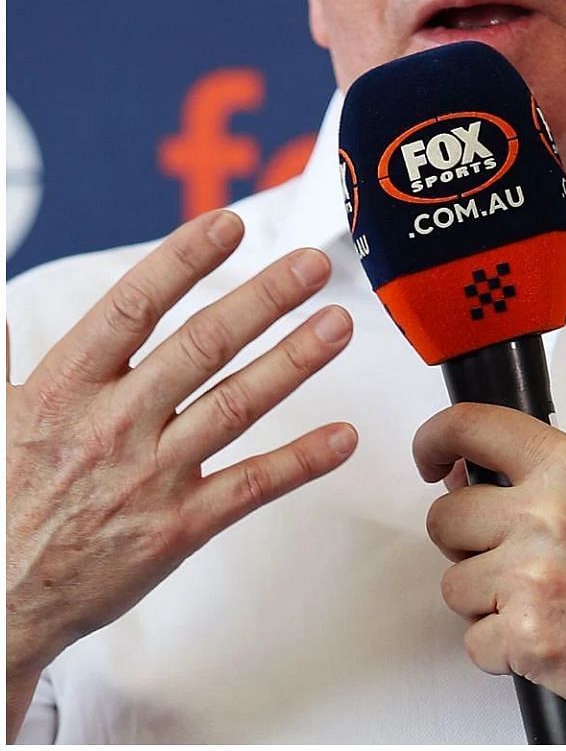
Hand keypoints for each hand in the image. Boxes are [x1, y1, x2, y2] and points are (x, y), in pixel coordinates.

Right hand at [6, 210, 356, 710]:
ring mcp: (148, 477)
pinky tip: (344, 436)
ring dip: (293, 362)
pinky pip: (250, 485)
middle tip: (313, 263)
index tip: (226, 224)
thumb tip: (5, 306)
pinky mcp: (177, 529)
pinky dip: (301, 461)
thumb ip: (0, 356)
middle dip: (263, 300)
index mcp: (62, 390)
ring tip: (340, 324)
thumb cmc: (0, 503)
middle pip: (199, 347)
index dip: (181, 262)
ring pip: (235, 406)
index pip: (130, 309)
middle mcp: (111, 427)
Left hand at [414, 403, 565, 741]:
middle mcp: (548, 513)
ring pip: (454, 587)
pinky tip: (551, 640)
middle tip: (508, 561)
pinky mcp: (528, 635)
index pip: (472, 428)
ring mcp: (533, 575)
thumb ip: (548, 486)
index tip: (431, 458)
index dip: (436, 441)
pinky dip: (505, 652)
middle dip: (466, 546)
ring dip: (488, 604)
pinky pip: (475, 644)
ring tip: (547, 605)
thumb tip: (479, 485)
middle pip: (445, 519)